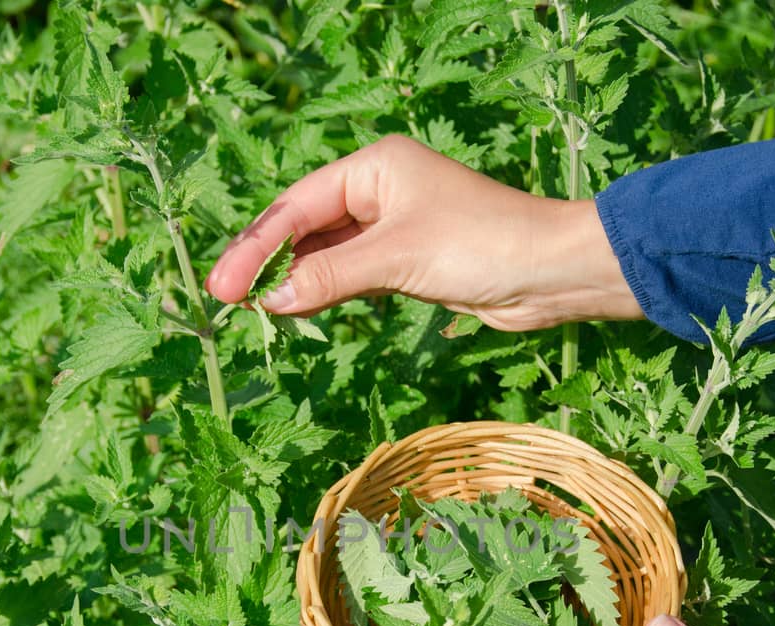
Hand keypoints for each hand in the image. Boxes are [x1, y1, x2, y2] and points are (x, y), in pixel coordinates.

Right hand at [205, 135, 642, 329]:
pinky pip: (349, 274)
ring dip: (291, 279)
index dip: (257, 246)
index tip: (225, 284)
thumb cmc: (481, 244)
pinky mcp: (407, 260)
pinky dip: (322, 291)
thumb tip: (271, 298)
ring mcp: (392, 226)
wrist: (550, 272)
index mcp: (374, 167)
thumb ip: (329, 276)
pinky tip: (293, 309)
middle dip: (265, 261)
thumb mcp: (396, 258)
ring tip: (249, 307)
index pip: (297, 206)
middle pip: (305, 227)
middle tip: (224, 298)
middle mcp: (379, 189)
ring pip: (325, 253)